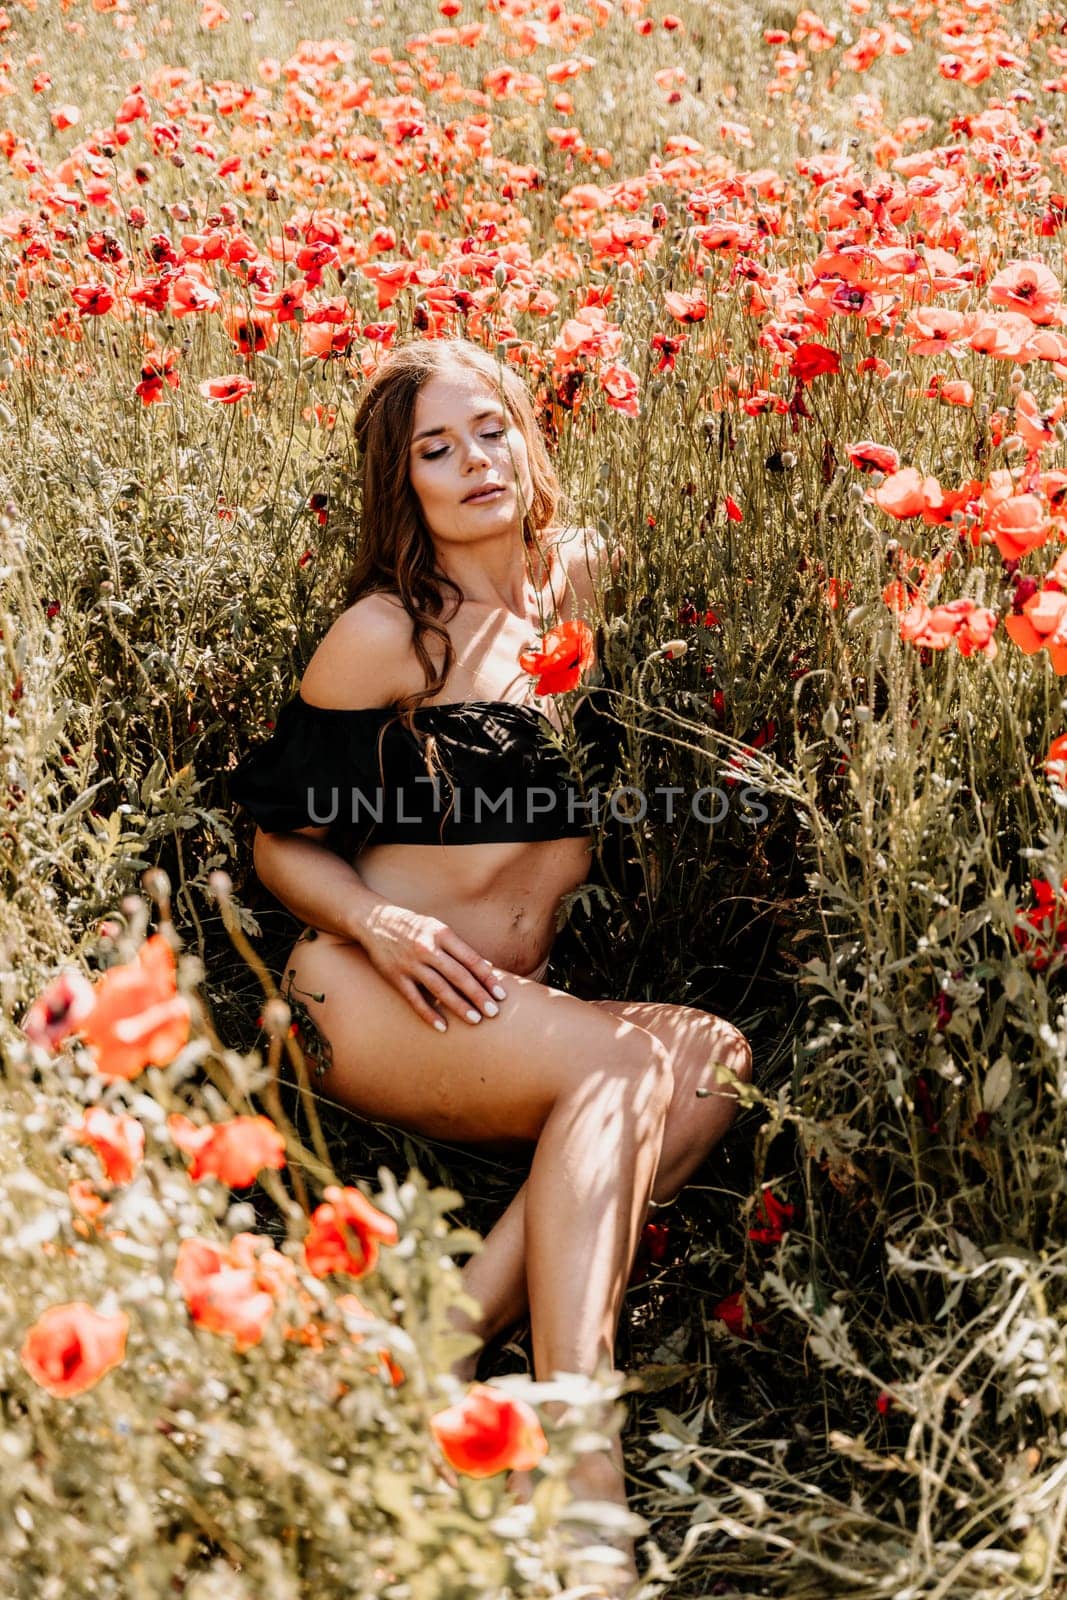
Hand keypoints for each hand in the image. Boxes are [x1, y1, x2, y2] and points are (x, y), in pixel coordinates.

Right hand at [356, 903, 507, 1031]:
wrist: (374, 920)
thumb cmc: (414, 926)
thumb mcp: (438, 929)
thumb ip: (461, 948)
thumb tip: (488, 967)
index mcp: (441, 934)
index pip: (470, 959)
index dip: (487, 978)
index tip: (502, 994)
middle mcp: (427, 948)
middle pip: (458, 975)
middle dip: (478, 995)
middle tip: (493, 1012)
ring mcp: (410, 963)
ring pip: (439, 988)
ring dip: (458, 1005)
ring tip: (475, 1020)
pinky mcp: (395, 976)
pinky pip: (414, 998)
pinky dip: (428, 1013)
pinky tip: (442, 1027)